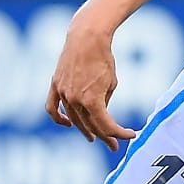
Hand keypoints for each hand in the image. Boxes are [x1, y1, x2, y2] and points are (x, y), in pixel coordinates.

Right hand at [46, 24, 137, 151]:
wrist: (86, 38)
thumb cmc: (103, 58)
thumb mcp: (112, 83)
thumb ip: (105, 102)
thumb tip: (101, 115)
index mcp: (92, 101)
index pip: (106, 126)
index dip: (120, 133)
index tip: (130, 135)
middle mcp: (75, 100)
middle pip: (91, 126)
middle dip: (105, 137)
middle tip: (114, 145)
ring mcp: (63, 94)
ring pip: (74, 119)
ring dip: (85, 130)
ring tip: (94, 137)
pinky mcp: (55, 85)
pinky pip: (52, 107)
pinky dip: (59, 118)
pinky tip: (68, 124)